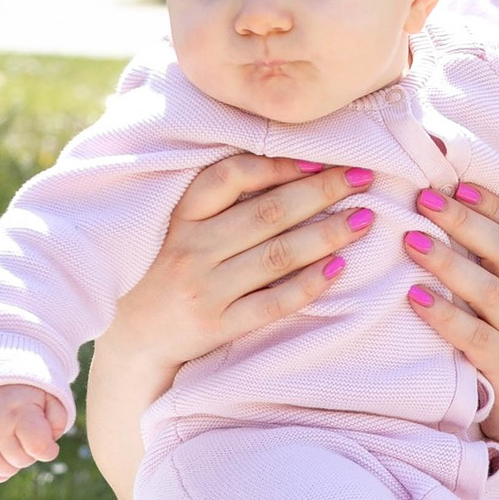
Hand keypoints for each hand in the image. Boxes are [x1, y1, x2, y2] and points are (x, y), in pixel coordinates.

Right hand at [0, 382, 69, 482]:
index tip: (49, 441)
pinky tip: (5, 455)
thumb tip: (49, 445)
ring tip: (16, 442)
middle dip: (32, 452)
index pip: (39, 448)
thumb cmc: (26, 393)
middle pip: (23, 460)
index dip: (50, 449)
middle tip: (28, 434)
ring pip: (5, 471)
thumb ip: (58, 420)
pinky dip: (0, 472)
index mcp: (19, 414)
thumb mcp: (49, 396)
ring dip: (16, 461)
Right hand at [102, 151, 380, 391]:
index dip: (277, 164)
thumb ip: (218, 201)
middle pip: (267, 213)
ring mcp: (206, 290)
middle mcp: (191, 250)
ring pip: (277, 255)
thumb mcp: (178, 228)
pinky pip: (273, 302)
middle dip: (321, 192)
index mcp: (182, 217)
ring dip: (327, 234)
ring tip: (363, 219)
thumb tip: (288, 168)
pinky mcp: (219, 327)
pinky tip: (339, 267)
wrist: (134, 339)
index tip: (319, 160)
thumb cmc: (166, 273)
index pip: (229, 176)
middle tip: (362, 178)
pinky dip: (309, 284)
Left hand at [401, 181, 498, 459]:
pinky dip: (446, 315)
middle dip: (465, 219)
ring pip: (491, 288)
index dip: (494, 202)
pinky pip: (477, 337)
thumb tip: (439, 237)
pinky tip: (415, 298)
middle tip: (423, 197)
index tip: (457, 181)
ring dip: (449, 261)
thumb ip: (489, 279)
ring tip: (411, 239)